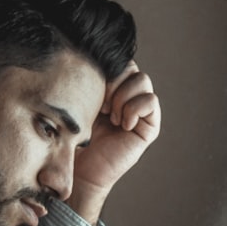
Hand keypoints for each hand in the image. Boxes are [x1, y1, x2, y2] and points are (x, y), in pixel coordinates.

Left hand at [69, 61, 160, 223]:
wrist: (82, 170)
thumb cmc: (75, 138)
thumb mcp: (79, 102)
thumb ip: (89, 80)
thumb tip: (89, 55)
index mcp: (110, 88)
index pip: (118, 61)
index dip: (106, 69)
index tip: (90, 87)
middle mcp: (127, 97)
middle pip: (131, 67)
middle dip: (114, 81)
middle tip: (100, 103)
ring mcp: (140, 111)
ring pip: (142, 81)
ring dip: (123, 96)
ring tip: (110, 116)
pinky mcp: (150, 126)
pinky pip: (151, 102)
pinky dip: (134, 109)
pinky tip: (122, 124)